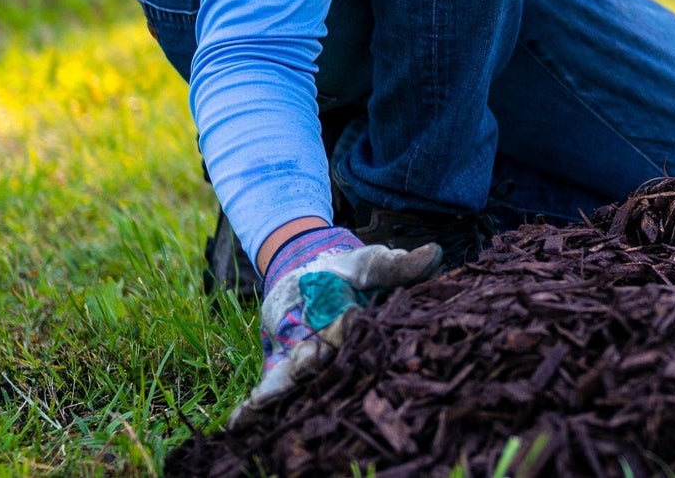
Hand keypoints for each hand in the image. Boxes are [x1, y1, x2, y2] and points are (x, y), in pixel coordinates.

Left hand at [231, 226, 439, 424]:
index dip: (360, 338)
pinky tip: (240, 420)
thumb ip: (398, 265)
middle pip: (333, 369)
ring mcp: (310, 364)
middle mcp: (341, 357)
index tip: (350, 319)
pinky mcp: (282, 368)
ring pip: (302, 382)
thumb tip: (434, 254)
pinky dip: (258, 406)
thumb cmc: (349, 269)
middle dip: (320, 364)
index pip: (368, 343)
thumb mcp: (373, 262)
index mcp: (366, 334)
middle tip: (310, 353)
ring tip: (271, 390)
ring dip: (289, 384)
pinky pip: (272, 389)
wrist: (307, 269)